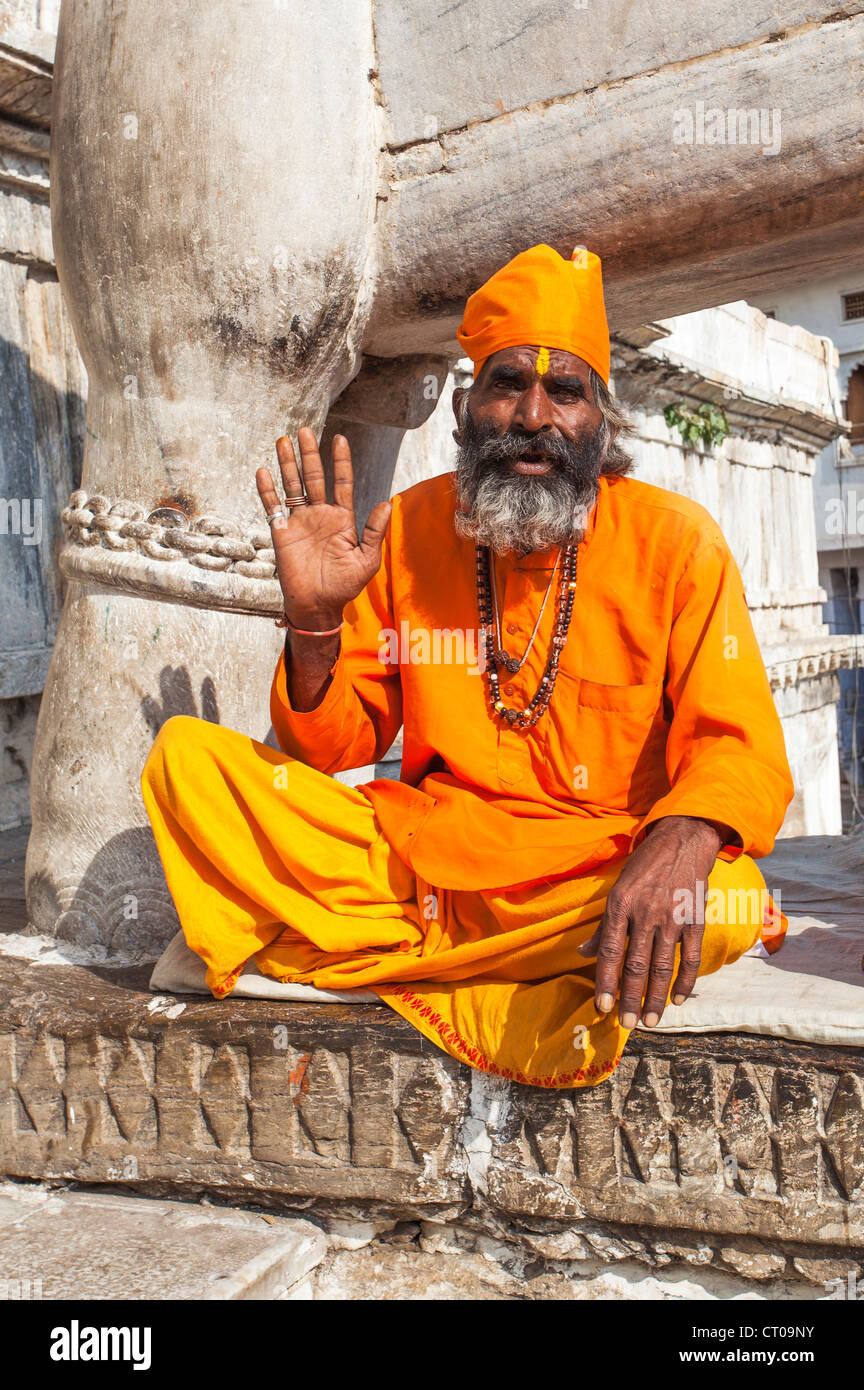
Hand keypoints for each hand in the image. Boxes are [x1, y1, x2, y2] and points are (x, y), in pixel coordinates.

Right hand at [256, 429, 390, 628]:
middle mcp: (320, 515)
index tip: (340, 439)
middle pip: (314, 477)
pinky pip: (273, 507)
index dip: (341, 462)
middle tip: (305, 430)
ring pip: (293, 486)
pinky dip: (267, 490)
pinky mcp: (282, 532)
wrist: (318, 605)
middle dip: (310, 454)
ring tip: (283, 441)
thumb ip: (374, 531)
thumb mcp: (366, 559)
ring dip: (288, 464)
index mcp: (342, 519)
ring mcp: (300, 522)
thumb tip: (387, 503)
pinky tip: (263, 471)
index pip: (342, 483)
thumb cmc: (344, 585)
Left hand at [581, 815, 725, 1029]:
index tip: (602, 1008)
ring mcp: (673, 918)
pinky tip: (679, 1000)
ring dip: (655, 998)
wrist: (683, 840)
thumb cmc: (644, 866)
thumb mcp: (617, 888)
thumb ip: (603, 925)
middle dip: (629, 998)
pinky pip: (691, 957)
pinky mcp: (695, 920)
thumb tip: (583, 954)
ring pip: (662, 967)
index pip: (610, 952)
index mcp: (621, 904)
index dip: (606, 983)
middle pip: (635, 965)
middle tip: (625, 1024)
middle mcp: (645, 913)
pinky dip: (685, 981)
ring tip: (649, 1020)